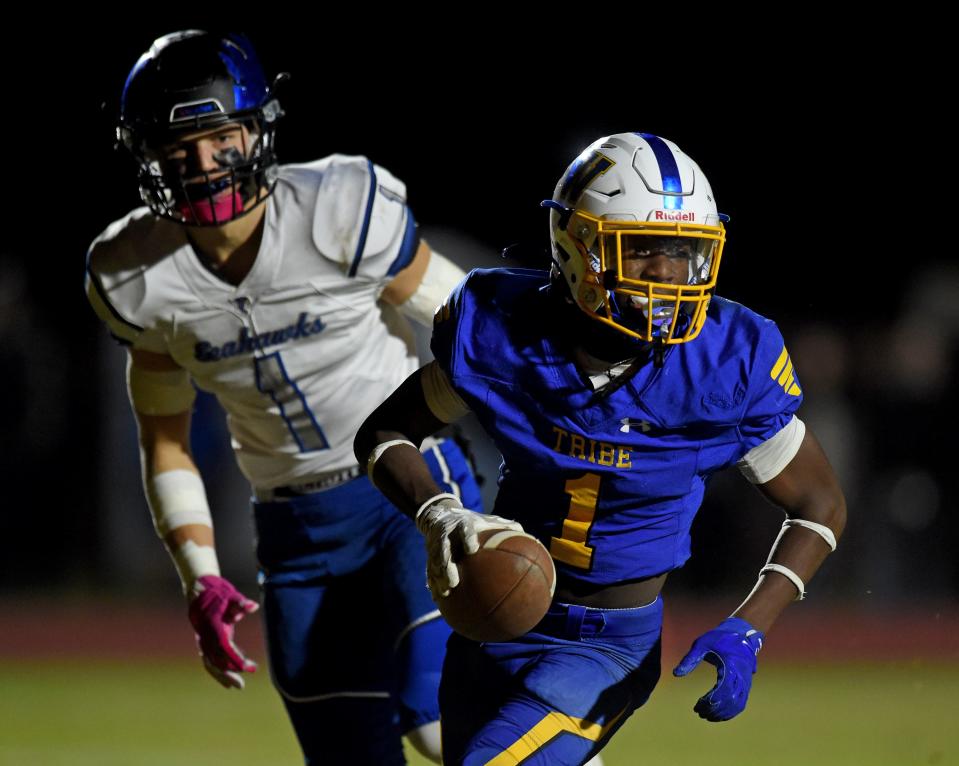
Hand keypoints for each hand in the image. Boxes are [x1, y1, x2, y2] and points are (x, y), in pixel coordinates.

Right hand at [187, 575, 259, 689]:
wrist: (198, 591)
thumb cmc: (218, 593)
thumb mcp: (231, 596)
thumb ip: (241, 603)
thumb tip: (253, 606)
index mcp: (213, 626)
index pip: (224, 647)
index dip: (236, 658)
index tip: (248, 667)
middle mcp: (205, 636)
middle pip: (215, 660)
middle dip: (228, 673)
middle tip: (241, 685)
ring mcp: (203, 640)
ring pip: (211, 663)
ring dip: (222, 675)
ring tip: (236, 686)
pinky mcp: (204, 642)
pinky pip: (209, 660)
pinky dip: (216, 671)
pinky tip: (227, 680)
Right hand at [415, 493, 522, 595]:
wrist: (441, 515)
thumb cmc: (472, 521)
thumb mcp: (488, 520)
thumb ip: (507, 528)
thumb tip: (533, 540)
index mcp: (462, 525)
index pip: (464, 530)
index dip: (467, 538)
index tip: (472, 550)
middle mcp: (446, 535)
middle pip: (444, 550)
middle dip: (446, 566)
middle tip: (454, 582)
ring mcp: (435, 546)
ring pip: (434, 563)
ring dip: (437, 579)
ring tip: (444, 594)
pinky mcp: (429, 555)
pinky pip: (429, 570)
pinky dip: (432, 584)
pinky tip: (438, 600)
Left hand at [672, 617, 763, 721]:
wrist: (741, 633)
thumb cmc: (719, 637)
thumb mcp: (702, 644)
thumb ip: (690, 659)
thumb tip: (676, 674)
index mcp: (731, 666)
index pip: (723, 690)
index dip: (711, 701)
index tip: (698, 706)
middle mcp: (741, 676)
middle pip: (730, 700)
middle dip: (714, 710)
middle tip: (699, 712)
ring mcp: (746, 681)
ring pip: (737, 704)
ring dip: (723, 713)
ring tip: (707, 716)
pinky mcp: (747, 684)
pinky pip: (741, 702)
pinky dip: (731, 711)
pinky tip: (719, 714)